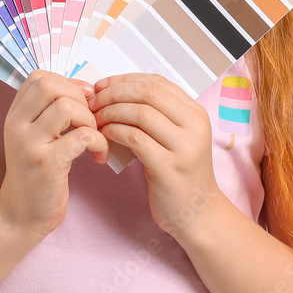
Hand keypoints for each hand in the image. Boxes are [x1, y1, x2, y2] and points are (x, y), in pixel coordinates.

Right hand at [0, 70, 108, 241]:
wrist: (22, 213)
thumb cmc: (36, 171)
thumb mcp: (34, 135)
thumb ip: (50, 110)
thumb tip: (87, 88)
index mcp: (15, 114)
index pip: (39, 77)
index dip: (67, 82)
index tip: (82, 101)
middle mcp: (17, 125)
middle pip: (50, 86)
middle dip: (79, 98)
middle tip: (90, 120)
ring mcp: (30, 144)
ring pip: (67, 107)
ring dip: (90, 119)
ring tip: (94, 137)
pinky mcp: (47, 165)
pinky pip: (81, 137)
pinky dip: (98, 141)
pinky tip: (98, 155)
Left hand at [87, 73, 220, 241]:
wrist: (199, 213)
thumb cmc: (180, 173)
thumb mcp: (176, 137)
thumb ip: (156, 114)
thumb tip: (115, 91)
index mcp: (195, 113)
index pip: (156, 82)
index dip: (124, 80)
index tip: (102, 85)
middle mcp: (194, 126)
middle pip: (147, 93)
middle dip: (114, 93)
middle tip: (93, 102)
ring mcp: (184, 147)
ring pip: (141, 113)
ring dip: (111, 112)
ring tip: (95, 120)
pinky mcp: (169, 168)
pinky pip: (136, 138)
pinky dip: (115, 132)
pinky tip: (105, 135)